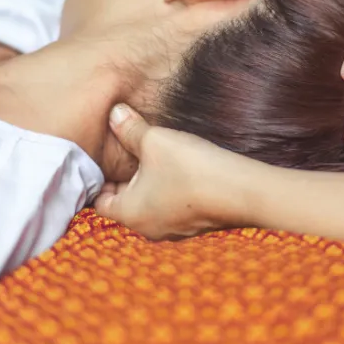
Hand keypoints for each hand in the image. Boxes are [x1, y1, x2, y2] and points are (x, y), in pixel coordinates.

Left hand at [95, 104, 251, 239]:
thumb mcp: (155, 141)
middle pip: (125, 202)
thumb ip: (130, 128)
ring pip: (151, 204)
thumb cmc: (191, 169)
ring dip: (150, 183)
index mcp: (129, 214)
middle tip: (128, 152)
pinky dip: (171, 190)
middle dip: (125, 178)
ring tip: (156, 158)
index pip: (100, 202)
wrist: (244, 191)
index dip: (100, 178)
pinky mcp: (196, 225)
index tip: (106, 157)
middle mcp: (148, 228)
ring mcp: (174, 230)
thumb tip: (114, 114)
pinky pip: (174, 207)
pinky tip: (182, 170)